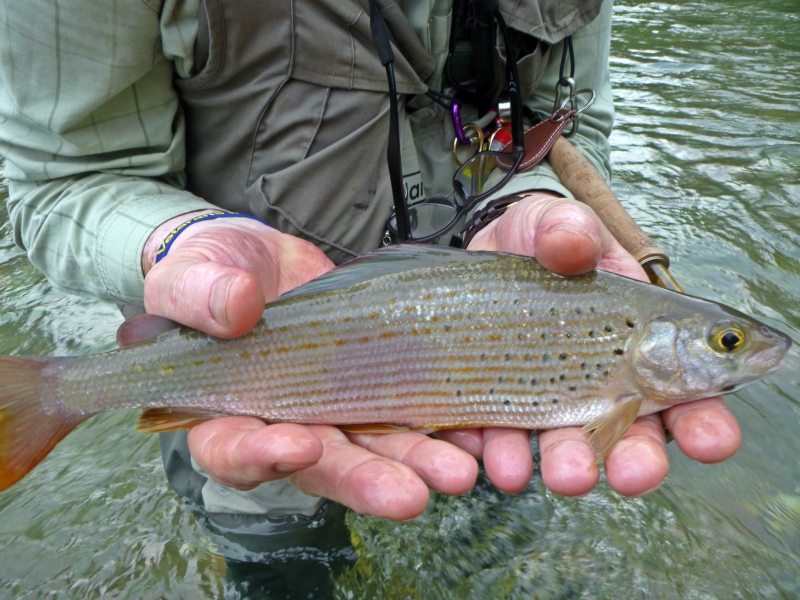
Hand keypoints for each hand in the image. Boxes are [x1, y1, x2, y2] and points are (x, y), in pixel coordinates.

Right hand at [143, 214, 478, 519]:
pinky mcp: (377, 384)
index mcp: (225, 411)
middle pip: (323, 464)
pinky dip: (446, 423)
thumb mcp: (189, 275)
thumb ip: (199, 293)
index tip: (298, 445)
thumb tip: (238, 307)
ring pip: (377, 446)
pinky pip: (412, 409)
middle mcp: (286, 423)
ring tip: (459, 470)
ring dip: (418, 461)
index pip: (233, 449)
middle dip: (366, 479)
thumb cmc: (210, 273)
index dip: (262, 457)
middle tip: (409, 494)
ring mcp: (337, 408)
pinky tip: (479, 430)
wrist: (260, 261)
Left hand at [450, 192, 740, 496]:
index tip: (710, 440)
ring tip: (567, 476)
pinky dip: (502, 458)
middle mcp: (602, 382)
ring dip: (570, 466)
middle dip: (637, 460)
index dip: (704, 420)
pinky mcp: (497, 405)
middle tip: (635, 474)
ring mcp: (548, 399)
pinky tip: (501, 465)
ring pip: (567, 447)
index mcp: (643, 342)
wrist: (484, 254)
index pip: (689, 390)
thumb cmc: (542, 241)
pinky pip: (501, 442)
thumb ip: (569, 229)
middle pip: (631, 434)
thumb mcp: (557, 224)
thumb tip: (570, 242)